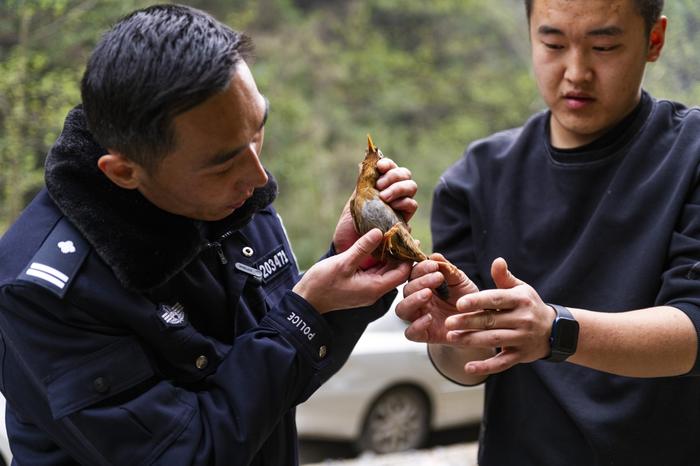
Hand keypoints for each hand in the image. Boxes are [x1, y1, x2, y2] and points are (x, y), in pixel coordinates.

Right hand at [293, 228, 411, 313]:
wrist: (306, 300)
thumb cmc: (322, 284)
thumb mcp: (343, 263)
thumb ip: (363, 248)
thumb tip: (380, 232)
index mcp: (374, 288)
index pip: (402, 273)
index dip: (408, 256)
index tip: (411, 239)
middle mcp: (374, 291)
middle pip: (396, 272)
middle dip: (401, 254)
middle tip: (404, 234)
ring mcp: (367, 290)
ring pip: (386, 271)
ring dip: (390, 256)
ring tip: (393, 237)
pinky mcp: (360, 286)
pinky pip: (375, 272)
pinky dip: (379, 260)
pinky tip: (378, 246)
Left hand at [333, 158, 417, 253]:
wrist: (349, 249)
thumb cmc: (349, 227)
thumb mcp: (354, 203)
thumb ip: (363, 186)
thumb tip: (363, 164)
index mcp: (380, 187)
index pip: (391, 168)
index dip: (388, 164)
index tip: (379, 167)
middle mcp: (392, 195)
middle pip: (405, 175)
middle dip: (394, 176)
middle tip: (381, 186)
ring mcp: (399, 207)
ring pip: (411, 188)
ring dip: (399, 188)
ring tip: (384, 197)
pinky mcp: (404, 221)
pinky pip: (412, 206)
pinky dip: (404, 202)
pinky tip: (394, 206)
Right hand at [395, 254, 478, 342]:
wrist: (480, 324)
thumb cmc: (468, 300)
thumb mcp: (461, 281)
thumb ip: (448, 269)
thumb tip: (435, 255)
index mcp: (424, 285)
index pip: (413, 274)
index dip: (420, 269)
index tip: (434, 265)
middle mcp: (418, 300)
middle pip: (406, 290)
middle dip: (419, 282)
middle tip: (437, 278)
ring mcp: (419, 317)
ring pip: (401, 309)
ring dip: (412, 300)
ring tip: (428, 294)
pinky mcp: (424, 335)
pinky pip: (410, 333)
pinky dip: (417, 325)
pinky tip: (430, 317)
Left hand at [445, 258, 555, 374]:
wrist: (554, 330)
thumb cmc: (528, 305)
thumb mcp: (520, 288)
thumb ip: (504, 277)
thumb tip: (497, 261)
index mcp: (520, 300)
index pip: (496, 299)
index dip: (478, 301)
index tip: (459, 303)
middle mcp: (522, 319)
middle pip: (491, 321)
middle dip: (468, 322)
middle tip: (448, 322)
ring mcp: (522, 339)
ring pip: (493, 340)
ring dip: (471, 340)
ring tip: (451, 338)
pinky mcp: (520, 356)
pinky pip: (501, 363)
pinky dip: (485, 367)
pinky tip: (468, 368)